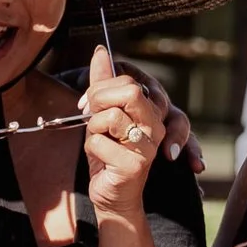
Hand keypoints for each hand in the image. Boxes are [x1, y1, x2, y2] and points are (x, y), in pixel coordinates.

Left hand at [67, 57, 199, 171]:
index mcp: (152, 110)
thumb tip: (101, 51)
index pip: (127, 80)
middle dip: (99, 101)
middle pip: (128, 91)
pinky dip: (92, 150)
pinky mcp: (135, 164)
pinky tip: (103, 162)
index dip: (101, 88)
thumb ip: (102, 83)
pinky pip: (98, 142)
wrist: (113, 196)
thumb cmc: (109, 155)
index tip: (90, 105)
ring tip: (102, 144)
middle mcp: (156, 125)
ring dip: (94, 129)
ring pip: (110, 116)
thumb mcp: (102, 114)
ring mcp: (149, 145)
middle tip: (94, 120)